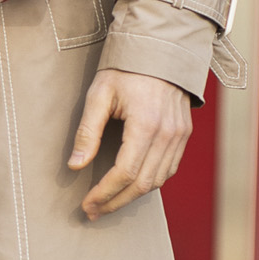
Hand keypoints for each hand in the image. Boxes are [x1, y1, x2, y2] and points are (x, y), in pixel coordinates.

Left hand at [68, 69, 191, 222]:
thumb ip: (87, 131)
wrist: (160, 48)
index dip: (104, 193)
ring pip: (157, 180)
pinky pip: (169, 169)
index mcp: (146, 124)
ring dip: (132, 197)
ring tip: (107, 203)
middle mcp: (168, 134)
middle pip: (142, 183)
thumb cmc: (125, 69)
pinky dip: (150, 182)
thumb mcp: (99, 94)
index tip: (86, 204)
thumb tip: (75, 166)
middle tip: (93, 212)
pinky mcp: (184, 134)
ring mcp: (179, 135)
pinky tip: (130, 186)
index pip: (125, 172)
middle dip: (115, 202)